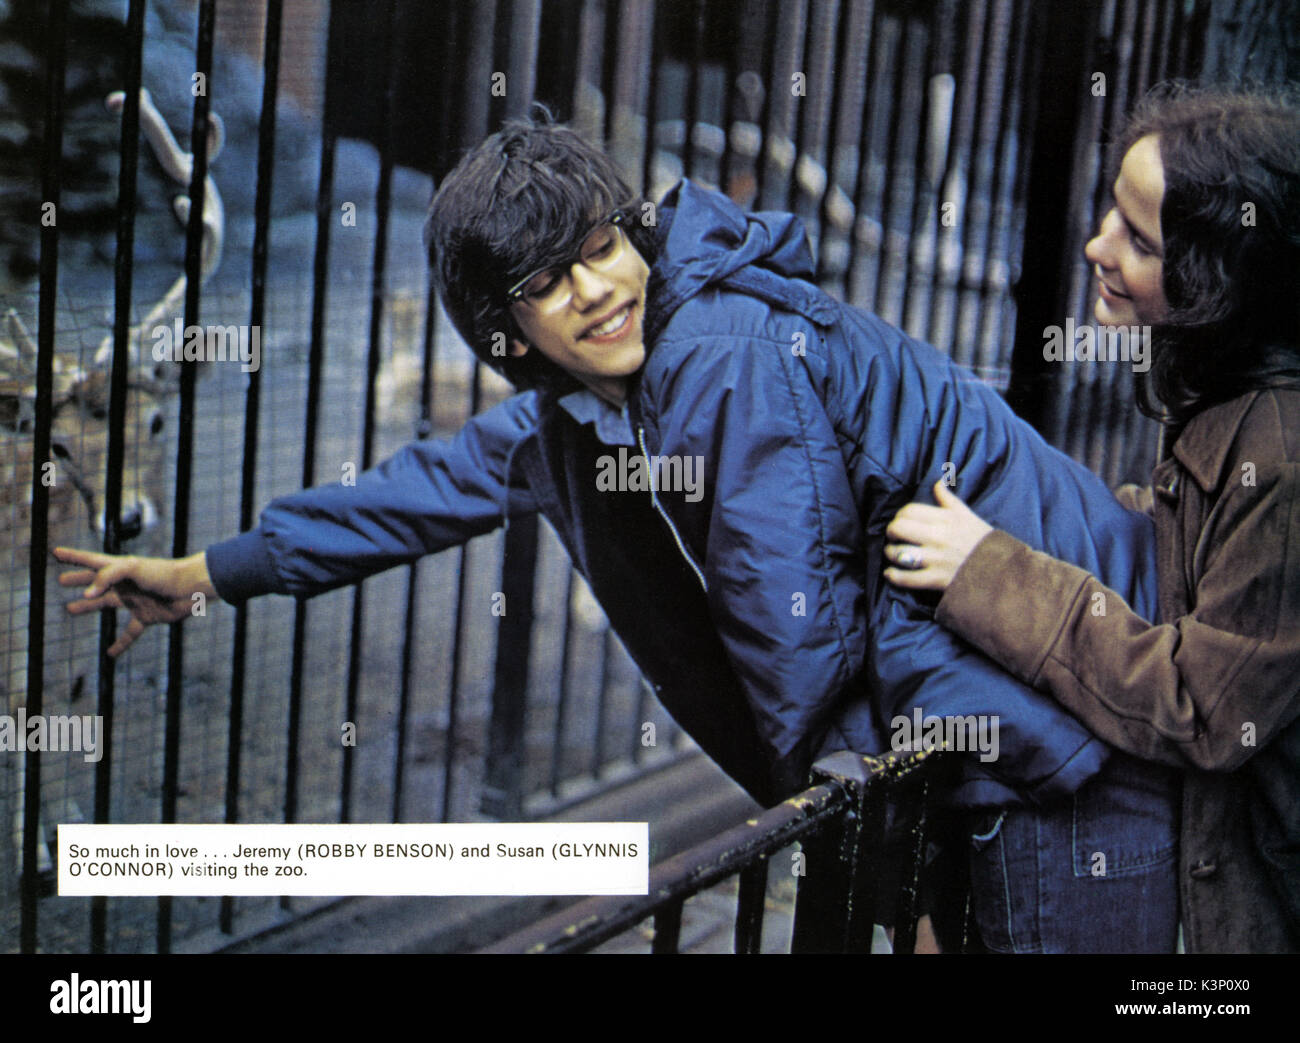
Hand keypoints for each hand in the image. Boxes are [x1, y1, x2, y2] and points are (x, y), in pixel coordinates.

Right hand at [53, 547, 218, 656]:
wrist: (192, 589)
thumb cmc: (164, 574)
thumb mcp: (132, 568)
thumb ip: (107, 576)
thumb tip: (87, 595)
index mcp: (120, 568)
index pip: (91, 561)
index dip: (73, 556)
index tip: (56, 552)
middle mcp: (125, 584)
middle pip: (96, 581)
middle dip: (79, 580)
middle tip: (62, 580)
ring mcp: (135, 600)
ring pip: (106, 604)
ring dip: (89, 606)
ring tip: (70, 609)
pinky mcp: (147, 616)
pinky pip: (130, 632)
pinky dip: (121, 643)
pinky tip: (111, 654)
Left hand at [883, 481, 993, 591]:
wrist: (1002, 570)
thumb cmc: (982, 542)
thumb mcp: (967, 515)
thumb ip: (948, 500)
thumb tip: (938, 482)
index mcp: (946, 519)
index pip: (909, 510)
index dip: (900, 515)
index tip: (902, 520)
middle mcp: (938, 537)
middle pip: (898, 528)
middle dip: (892, 531)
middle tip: (895, 536)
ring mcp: (936, 559)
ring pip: (899, 552)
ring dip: (891, 553)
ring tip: (894, 553)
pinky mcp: (936, 580)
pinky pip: (906, 578)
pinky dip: (894, 576)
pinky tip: (891, 573)